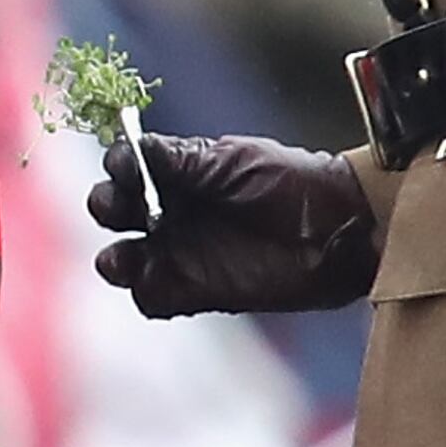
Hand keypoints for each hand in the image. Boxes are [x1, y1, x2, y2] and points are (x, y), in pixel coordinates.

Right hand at [87, 134, 380, 316]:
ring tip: (123, 260)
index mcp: (179, 174)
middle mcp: (172, 211)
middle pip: (114, 210)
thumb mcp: (236, 161)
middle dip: (106, 206)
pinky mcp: (197, 291)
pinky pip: (152, 298)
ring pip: (125, 259)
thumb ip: (184, 159)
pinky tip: (154, 281)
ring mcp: (181, 252)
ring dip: (115, 259)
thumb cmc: (292, 183)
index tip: (122, 167)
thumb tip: (132, 148)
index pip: (127, 168)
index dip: (118, 167)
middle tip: (120, 208)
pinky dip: (144, 293)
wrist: (338, 231)